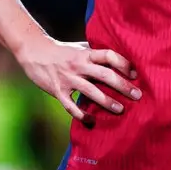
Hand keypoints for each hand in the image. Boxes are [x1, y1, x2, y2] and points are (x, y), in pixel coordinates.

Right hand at [16, 37, 140, 121]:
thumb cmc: (61, 50)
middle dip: (122, 86)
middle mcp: (78, 65)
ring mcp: (67, 79)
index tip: (135, 73)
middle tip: (137, 95)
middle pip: (104, 75)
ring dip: (107, 102)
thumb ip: (95, 53)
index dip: (123, 63)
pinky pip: (71, 106)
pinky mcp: (57, 91)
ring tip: (120, 110)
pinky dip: (82, 115)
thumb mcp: (79, 47)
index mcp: (85, 53)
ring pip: (90, 92)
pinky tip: (92, 121)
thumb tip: (117, 57)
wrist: (33, 52)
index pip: (108, 55)